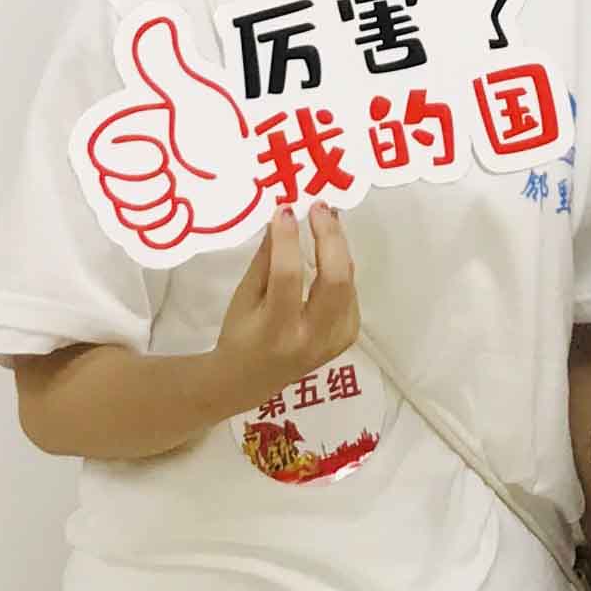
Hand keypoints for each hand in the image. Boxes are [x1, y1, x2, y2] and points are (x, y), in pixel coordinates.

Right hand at [73, 14, 265, 256]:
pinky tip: (190, 211)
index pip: (102, 159)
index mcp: (128, 136)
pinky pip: (152, 238)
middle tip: (177, 169)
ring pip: (134, 217)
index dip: (130, 160)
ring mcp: (152, 199)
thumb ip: (165, 61)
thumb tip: (153, 18)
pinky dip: (172, 228)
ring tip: (186, 189)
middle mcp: (133, 170)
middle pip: (117, 193)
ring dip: (162, 205)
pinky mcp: (171, 225)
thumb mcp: (192, 91)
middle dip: (149, 184)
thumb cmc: (221, 123)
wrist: (257, 160)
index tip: (160, 150)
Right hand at [212, 211, 356, 403]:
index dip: (288, 240)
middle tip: (319, 208)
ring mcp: (333, 342)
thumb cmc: (239, 335)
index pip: (288, 277)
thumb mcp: (244, 297)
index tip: (285, 209)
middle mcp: (310, 339)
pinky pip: (351, 297)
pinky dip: (342, 270)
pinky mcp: (344, 340)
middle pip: (336, 281)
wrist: (248, 382)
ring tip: (326, 220)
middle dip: (330, 238)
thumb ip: (265, 260)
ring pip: (349, 285)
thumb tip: (282, 217)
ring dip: (339, 249)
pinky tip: (330, 253)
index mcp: (276, 330)